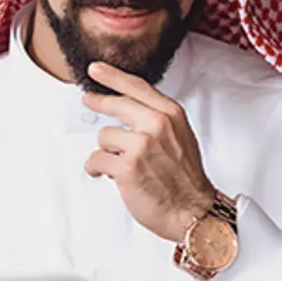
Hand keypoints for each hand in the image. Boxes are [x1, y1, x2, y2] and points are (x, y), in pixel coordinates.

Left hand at [81, 63, 219, 241]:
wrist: (193, 211)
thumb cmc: (185, 179)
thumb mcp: (181, 137)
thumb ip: (158, 120)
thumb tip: (128, 112)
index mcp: (171, 115)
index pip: (136, 86)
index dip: (113, 76)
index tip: (97, 69)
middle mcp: (157, 124)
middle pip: (116, 103)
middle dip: (99, 102)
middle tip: (88, 99)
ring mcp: (141, 144)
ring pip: (104, 136)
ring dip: (107, 152)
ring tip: (120, 166)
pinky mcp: (126, 166)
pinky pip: (95, 159)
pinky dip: (97, 169)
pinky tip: (107, 175)